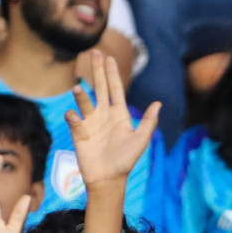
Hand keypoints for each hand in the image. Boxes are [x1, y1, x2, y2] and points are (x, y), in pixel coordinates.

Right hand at [66, 51, 160, 188]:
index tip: (109, 58)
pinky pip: (74, 120)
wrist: (109, 179)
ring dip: (81, 95)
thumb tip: (158, 103)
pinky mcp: (79, 133)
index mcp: (119, 115)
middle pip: (99, 88)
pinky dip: (73, 116)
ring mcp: (90, 123)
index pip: (115, 90)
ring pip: (84, 102)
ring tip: (77, 88)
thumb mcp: (140, 140)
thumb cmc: (126, 160)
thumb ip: (148, 122)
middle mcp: (104, 115)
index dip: (112, 74)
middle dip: (97, 71)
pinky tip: (74, 116)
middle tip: (93, 53)